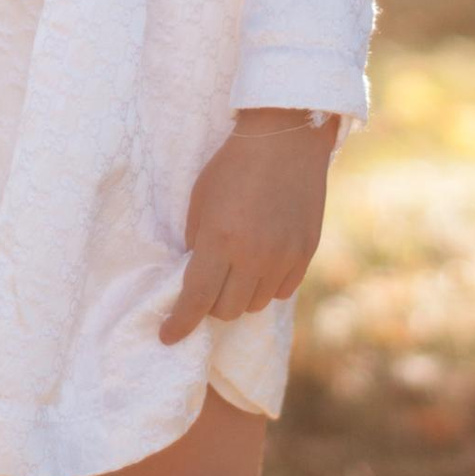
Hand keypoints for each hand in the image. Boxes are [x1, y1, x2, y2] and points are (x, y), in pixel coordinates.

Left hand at [157, 109, 331, 345]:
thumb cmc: (233, 165)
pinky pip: (282, 290)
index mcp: (220, 239)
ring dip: (239, 296)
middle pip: (227, 310)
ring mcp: (284, 256)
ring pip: (255, 304)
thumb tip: (195, 278)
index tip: (168, 336)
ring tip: (235, 272)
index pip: (196, 300)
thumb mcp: (200, 200)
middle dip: (210, 305)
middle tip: (206, 288)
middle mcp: (254, 255)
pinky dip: (266, 286)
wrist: (286, 139)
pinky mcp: (307, 253)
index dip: (180, 323)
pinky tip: (261, 266)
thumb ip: (197, 243)